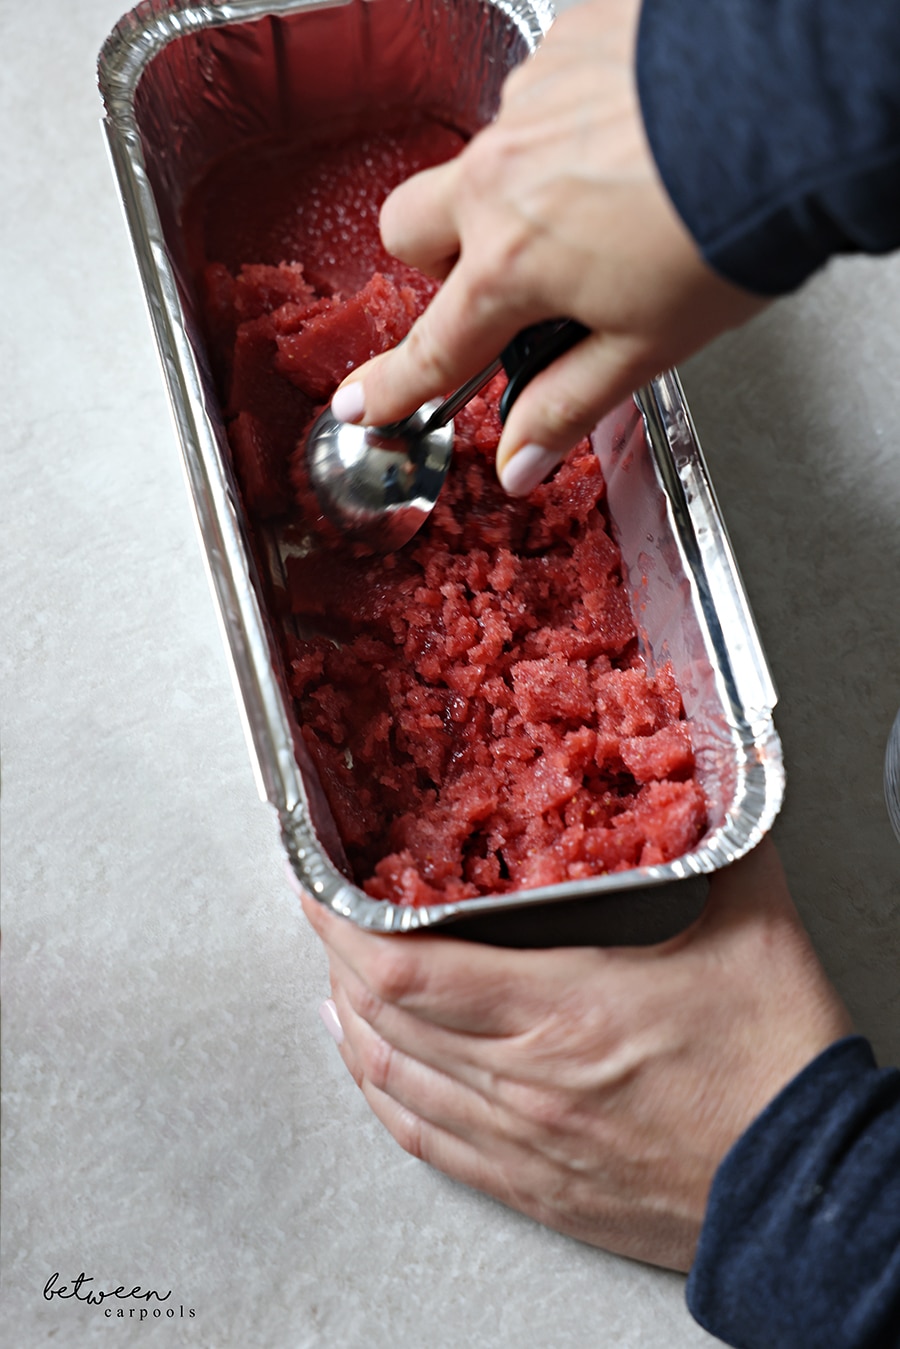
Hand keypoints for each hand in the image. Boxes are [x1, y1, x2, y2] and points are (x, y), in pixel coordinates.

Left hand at [298, 839, 851, 1270]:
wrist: (809, 1196)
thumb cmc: (779, 1074)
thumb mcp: (755, 935)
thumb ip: (723, 846)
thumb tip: (716, 785)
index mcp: (562, 1011)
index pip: (407, 965)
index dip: (343, 926)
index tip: (319, 890)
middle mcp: (522, 1081)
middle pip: (384, 1018)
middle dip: (339, 962)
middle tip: (327, 919)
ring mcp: (520, 1141)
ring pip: (395, 1080)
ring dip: (353, 1025)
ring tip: (337, 982)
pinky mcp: (533, 1185)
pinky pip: (428, 1142)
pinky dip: (385, 1097)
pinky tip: (375, 1072)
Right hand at [331, 0, 765, 495]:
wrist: (790, 105)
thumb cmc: (727, 228)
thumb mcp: (647, 347)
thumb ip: (567, 403)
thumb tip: (518, 461)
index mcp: (512, 265)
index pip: (432, 345)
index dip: (391, 385)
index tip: (357, 403)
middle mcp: (498, 180)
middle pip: (411, 229)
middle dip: (439, 262)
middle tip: (505, 278)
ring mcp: (526, 104)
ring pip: (482, 161)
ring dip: (515, 191)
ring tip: (603, 202)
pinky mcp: (566, 47)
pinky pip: (538, 97)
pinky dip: (566, 128)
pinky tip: (627, 140)